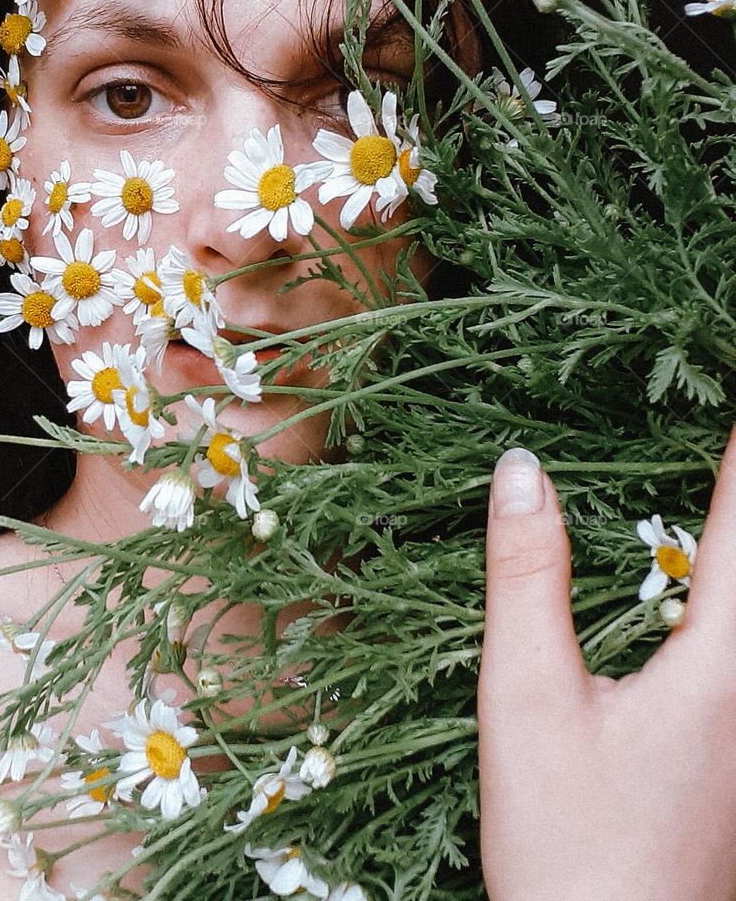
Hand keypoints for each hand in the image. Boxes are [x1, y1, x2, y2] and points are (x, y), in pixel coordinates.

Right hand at [477, 426, 735, 900]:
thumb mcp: (526, 702)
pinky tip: (695, 598)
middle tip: (722, 433)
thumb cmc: (570, 851)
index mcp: (720, 666)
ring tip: (719, 484)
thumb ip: (527, 578)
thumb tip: (521, 471)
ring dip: (734, 542)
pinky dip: (726, 588)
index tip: (730, 384)